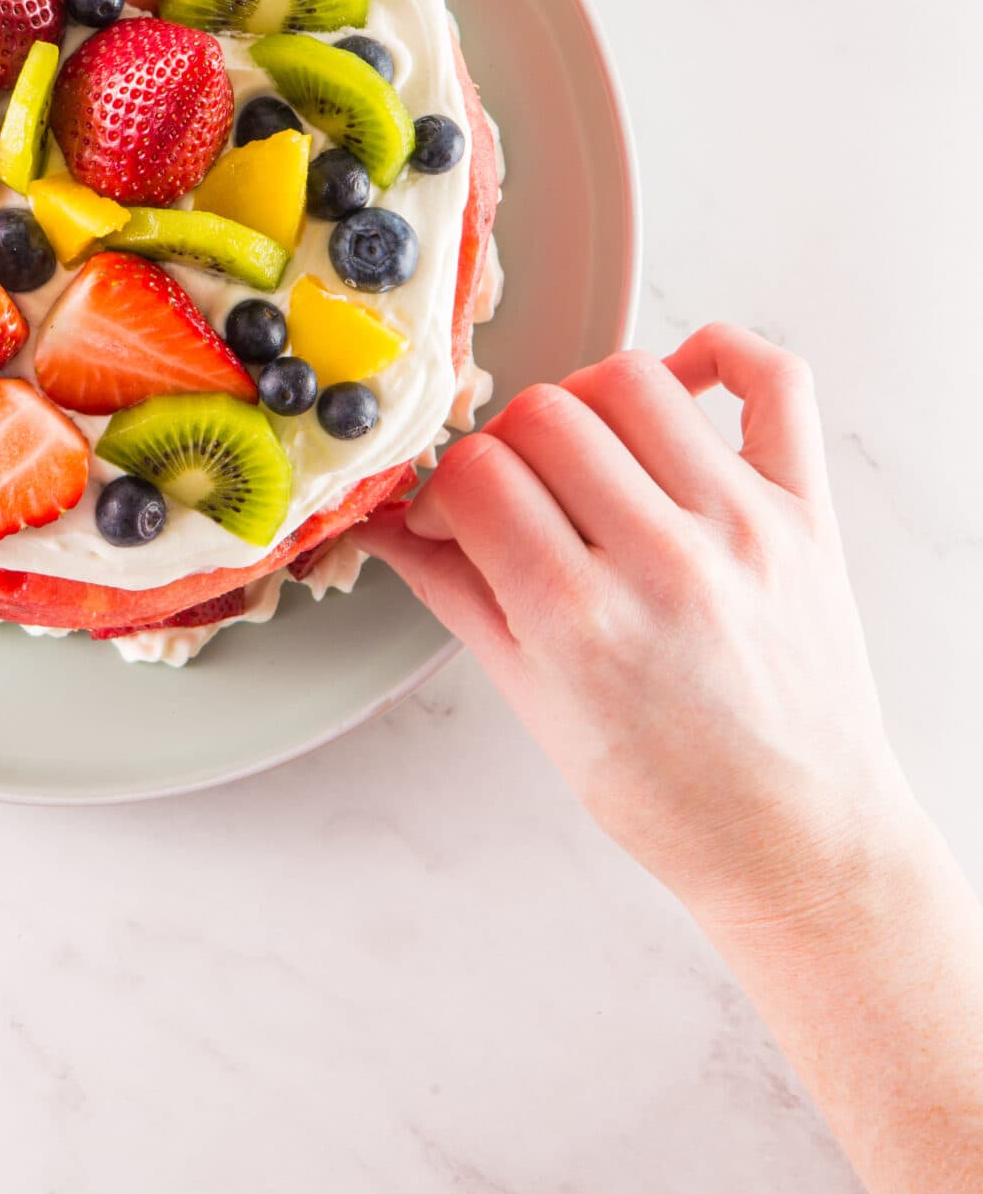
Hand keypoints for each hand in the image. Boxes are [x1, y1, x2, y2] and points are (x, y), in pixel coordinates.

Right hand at [365, 327, 915, 933]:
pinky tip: (677, 383)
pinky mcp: (807, 511)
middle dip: (505, 445)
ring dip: (585, 401)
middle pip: (543, 416)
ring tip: (583, 453)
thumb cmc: (668, 795)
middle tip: (513, 491)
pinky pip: (772, 379)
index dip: (443, 486)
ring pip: (633, 380)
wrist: (795, 840)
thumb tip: (387, 524)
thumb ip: (457, 594)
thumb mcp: (534, 703)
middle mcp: (664, 561)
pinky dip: (719, 353)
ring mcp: (744, 527)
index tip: (450, 512)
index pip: (475, 476)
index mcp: (581, 620)